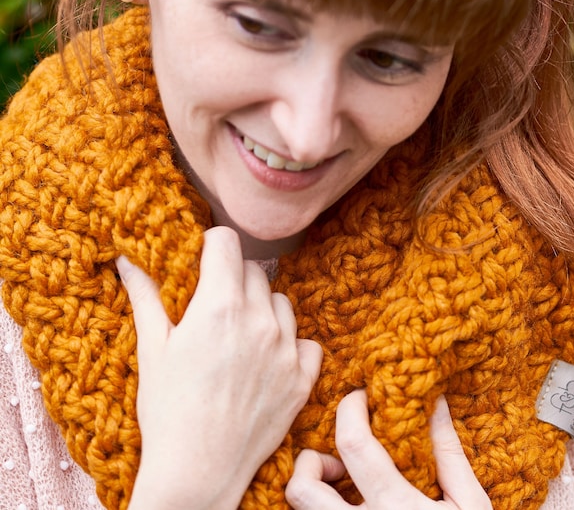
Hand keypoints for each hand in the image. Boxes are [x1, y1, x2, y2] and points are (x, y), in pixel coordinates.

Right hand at [118, 226, 322, 509]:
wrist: (198, 471)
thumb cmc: (168, 410)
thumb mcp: (152, 349)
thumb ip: (146, 296)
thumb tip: (128, 259)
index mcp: (220, 306)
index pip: (227, 241)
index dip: (211, 246)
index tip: (202, 262)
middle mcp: (260, 320)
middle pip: (254, 271)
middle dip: (232, 279)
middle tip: (213, 308)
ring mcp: (287, 350)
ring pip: (281, 303)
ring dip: (262, 309)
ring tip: (239, 337)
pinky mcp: (303, 378)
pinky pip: (306, 341)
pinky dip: (290, 344)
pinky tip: (267, 361)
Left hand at [286, 390, 490, 509]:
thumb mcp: (470, 503)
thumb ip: (448, 453)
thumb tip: (435, 403)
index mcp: (396, 507)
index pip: (352, 444)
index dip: (350, 408)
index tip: (360, 398)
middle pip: (302, 487)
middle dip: (311, 461)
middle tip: (340, 460)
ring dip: (313, 489)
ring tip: (345, 487)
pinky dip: (324, 508)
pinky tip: (351, 506)